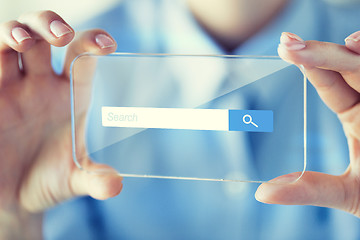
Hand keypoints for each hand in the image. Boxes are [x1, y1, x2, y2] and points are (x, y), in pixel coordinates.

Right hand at [0, 11, 122, 237]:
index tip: (108, 45)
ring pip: (9, 41)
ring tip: (21, 40)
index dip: (93, 43)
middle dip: (49, 25)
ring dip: (14, 31)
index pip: (82, 58)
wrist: (12, 199)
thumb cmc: (47, 182)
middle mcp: (40, 84)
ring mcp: (10, 88)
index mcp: (70, 96)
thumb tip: (116, 185)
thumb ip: (94, 180)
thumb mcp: (73, 181)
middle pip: (44, 36)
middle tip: (60, 35)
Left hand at [255, 31, 359, 216]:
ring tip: (346, 43)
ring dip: (359, 53)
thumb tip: (262, 193)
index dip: (309, 65)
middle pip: (349, 67)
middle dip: (322, 53)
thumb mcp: (348, 193)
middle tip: (288, 42)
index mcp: (356, 115)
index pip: (329, 84)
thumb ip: (310, 189)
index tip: (284, 48)